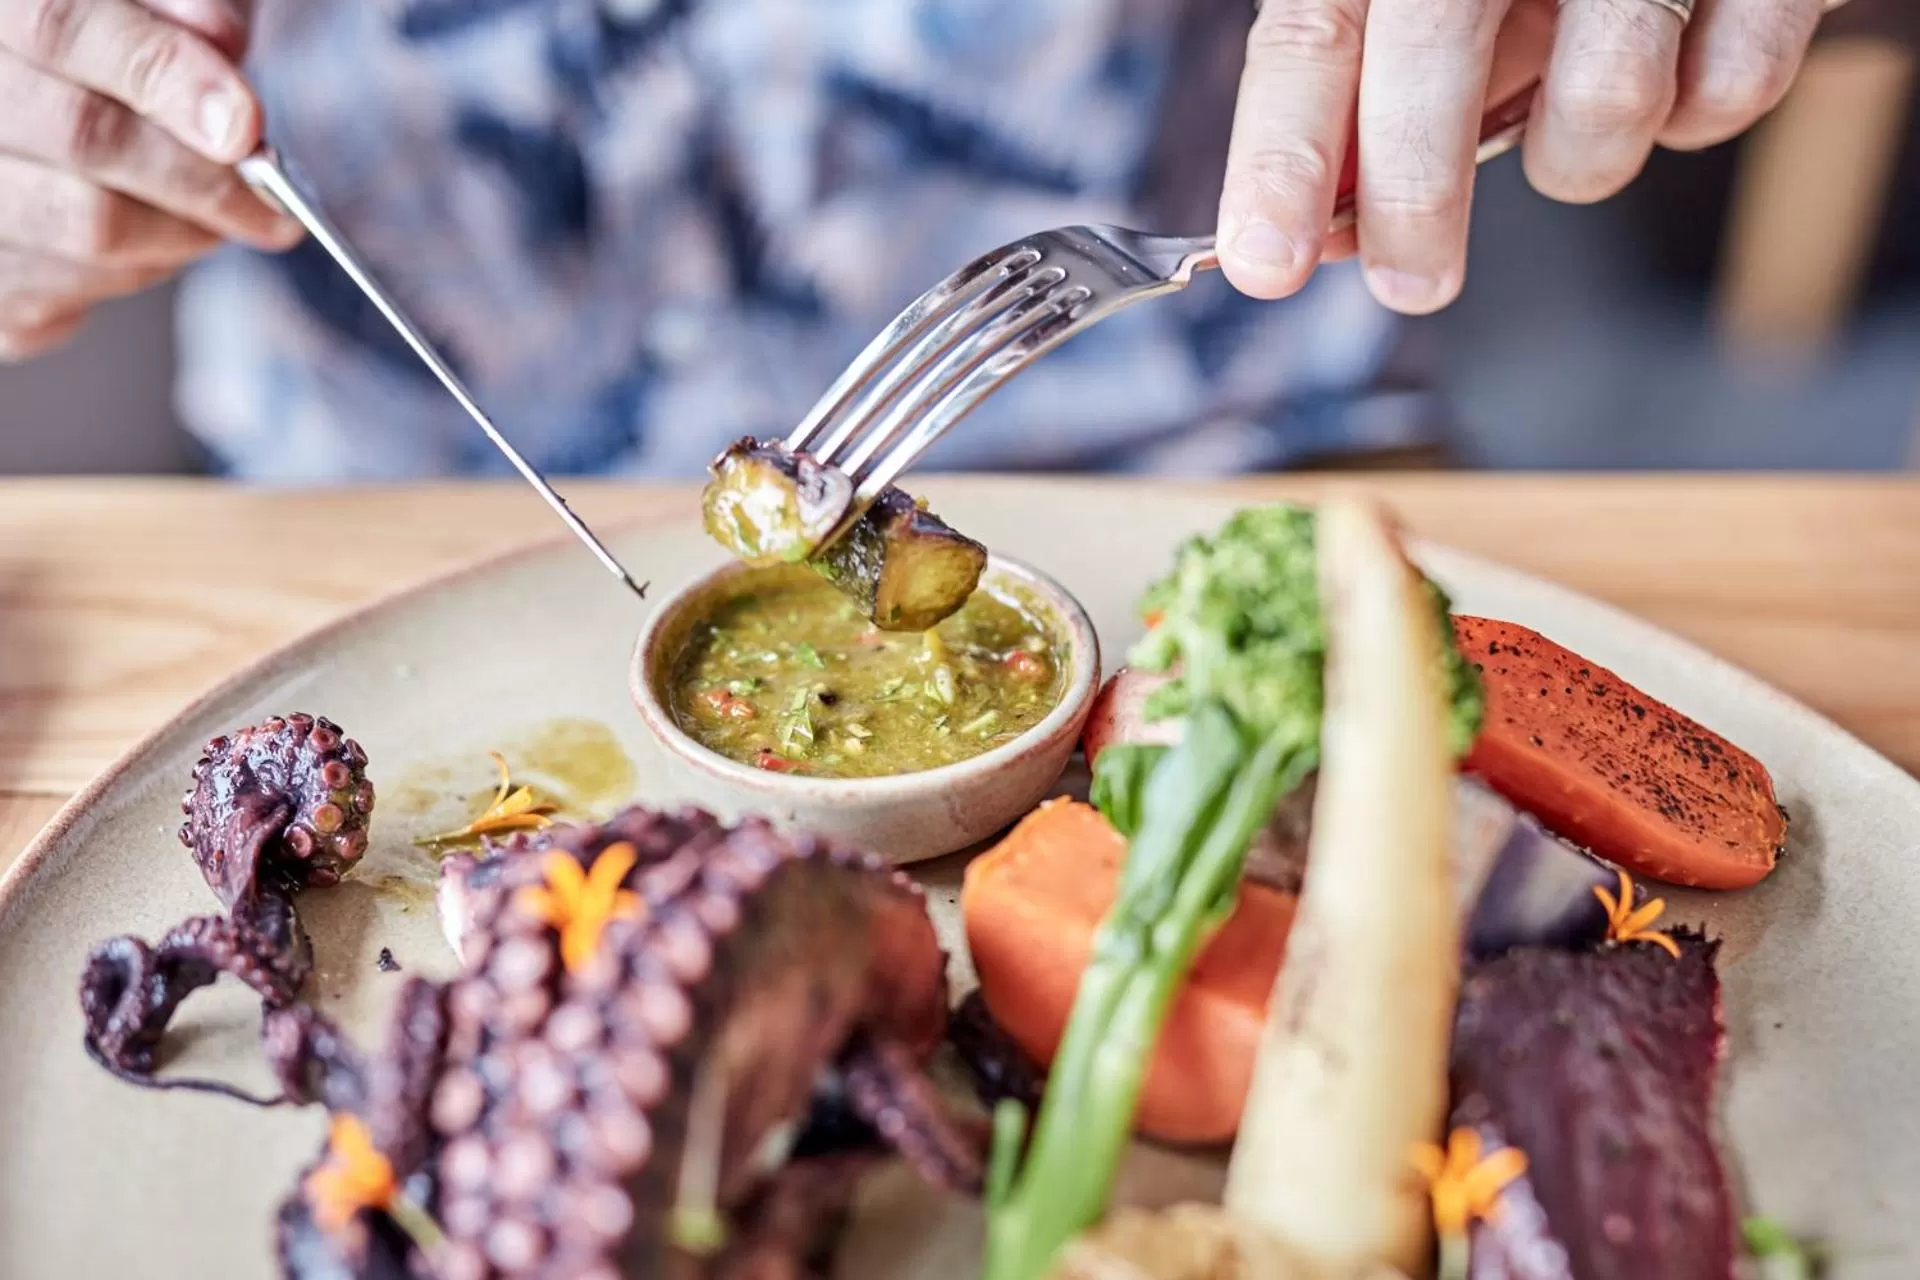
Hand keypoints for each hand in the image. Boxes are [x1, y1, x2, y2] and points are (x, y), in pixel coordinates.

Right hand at [0, 0, 299, 359]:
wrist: (36, 109)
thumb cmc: (100, 52)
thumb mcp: (139, 3)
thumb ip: (179, 6)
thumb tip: (221, 44)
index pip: (60, 26)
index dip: (164, 75)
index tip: (246, 126)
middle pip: (82, 136)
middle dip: (203, 178)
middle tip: (274, 204)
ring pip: (86, 226)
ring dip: (183, 232)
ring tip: (217, 214)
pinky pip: (73, 294)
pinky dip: (140, 270)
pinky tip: (154, 236)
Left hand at [1217, 0, 1827, 314]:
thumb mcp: (1430, 15)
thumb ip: (1372, 109)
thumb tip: (1320, 235)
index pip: (1312, 34)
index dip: (1281, 155)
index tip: (1266, 262)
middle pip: (1432, 53)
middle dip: (1415, 198)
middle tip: (1412, 284)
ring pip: (1603, 97)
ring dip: (1579, 154)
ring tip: (1577, 116)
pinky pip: (1727, 93)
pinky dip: (1695, 116)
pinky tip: (1674, 70)